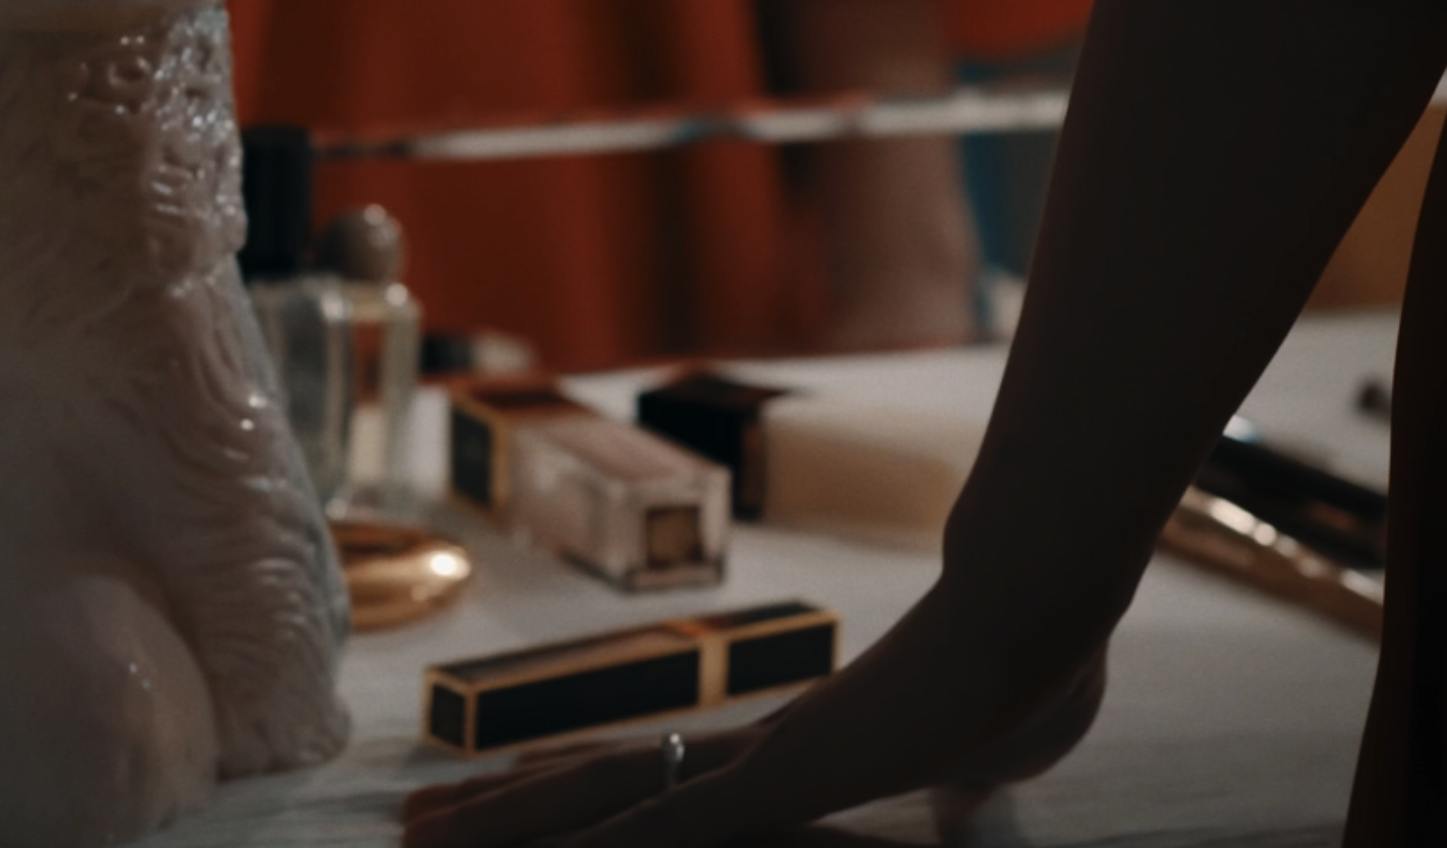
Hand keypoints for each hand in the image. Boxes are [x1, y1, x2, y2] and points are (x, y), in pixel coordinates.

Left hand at [401, 615, 1104, 847]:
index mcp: (785, 752)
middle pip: (596, 781)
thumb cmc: (1027, 674)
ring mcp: (761, 760)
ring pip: (604, 797)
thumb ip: (958, 781)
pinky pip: (672, 823)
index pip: (653, 777)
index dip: (575, 799)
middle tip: (408, 828)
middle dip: (501, 814)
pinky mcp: (788, 773)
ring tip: (417, 843)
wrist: (1038, 621)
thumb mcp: (987, 758)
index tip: (503, 810)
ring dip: (510, 828)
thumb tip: (966, 792)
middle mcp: (748, 750)